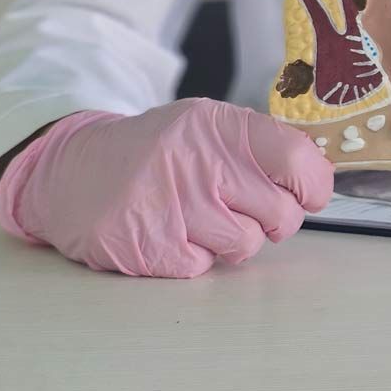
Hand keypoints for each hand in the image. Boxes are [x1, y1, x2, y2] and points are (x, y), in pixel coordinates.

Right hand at [0, 98, 332, 277]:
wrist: (72, 172)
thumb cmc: (157, 154)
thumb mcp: (205, 128)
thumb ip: (259, 147)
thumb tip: (318, 178)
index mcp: (218, 125)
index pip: (297, 159)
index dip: (313, 186)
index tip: (307, 195)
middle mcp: (197, 160)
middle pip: (281, 212)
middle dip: (274, 221)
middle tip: (246, 211)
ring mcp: (171, 203)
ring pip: (247, 244)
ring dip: (232, 241)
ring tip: (202, 219)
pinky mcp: (148, 244)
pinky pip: (204, 266)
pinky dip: (193, 257)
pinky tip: (171, 233)